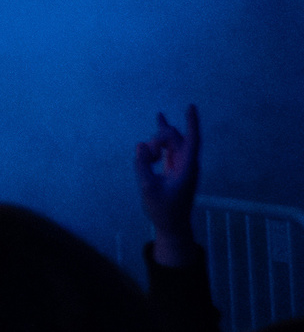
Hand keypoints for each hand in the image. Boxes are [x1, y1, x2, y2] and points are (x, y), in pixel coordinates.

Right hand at [134, 105, 201, 267]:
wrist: (172, 225)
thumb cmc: (163, 210)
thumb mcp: (148, 188)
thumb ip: (142, 165)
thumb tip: (140, 145)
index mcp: (186, 169)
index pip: (191, 141)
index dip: (191, 123)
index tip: (191, 106)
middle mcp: (187, 164)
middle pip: (175, 138)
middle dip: (159, 139)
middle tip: (148, 157)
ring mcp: (181, 165)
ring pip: (171, 141)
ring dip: (156, 143)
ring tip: (149, 155)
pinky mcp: (175, 167)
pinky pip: (168, 147)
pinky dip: (158, 142)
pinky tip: (158, 124)